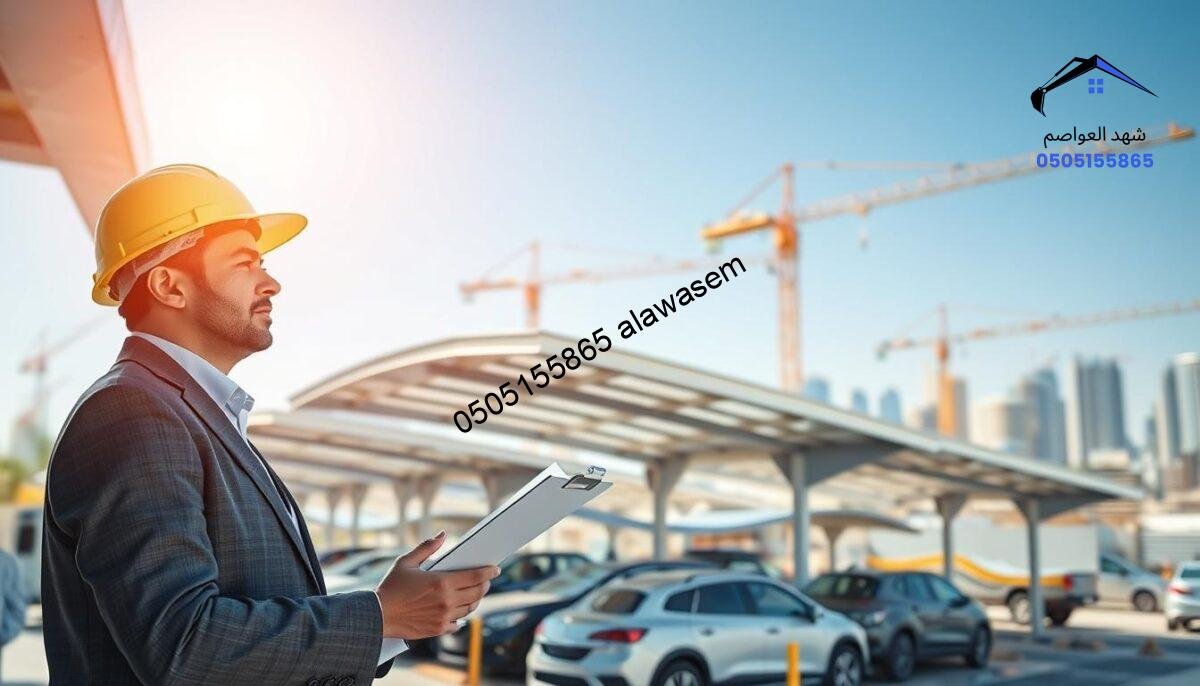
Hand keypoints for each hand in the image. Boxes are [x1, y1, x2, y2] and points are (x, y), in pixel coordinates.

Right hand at [374, 530, 499, 638]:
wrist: (378, 615)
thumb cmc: (390, 588)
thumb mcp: (406, 562)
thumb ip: (427, 547)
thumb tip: (442, 535)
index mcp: (442, 582)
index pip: (476, 576)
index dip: (489, 572)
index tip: (496, 569)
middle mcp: (447, 600)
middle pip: (477, 593)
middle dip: (485, 585)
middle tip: (486, 580)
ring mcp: (444, 616)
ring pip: (470, 608)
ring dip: (475, 600)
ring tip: (473, 593)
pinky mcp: (438, 629)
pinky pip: (458, 623)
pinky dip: (461, 616)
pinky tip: (458, 610)